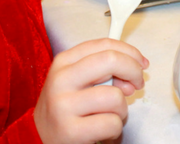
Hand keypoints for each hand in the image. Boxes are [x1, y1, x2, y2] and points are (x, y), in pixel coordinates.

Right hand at [34, 38, 148, 143]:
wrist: (39, 137)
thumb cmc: (66, 108)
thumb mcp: (77, 80)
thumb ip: (103, 71)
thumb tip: (133, 74)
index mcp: (64, 62)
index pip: (105, 45)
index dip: (130, 52)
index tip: (140, 63)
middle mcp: (61, 79)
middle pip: (111, 60)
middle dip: (133, 72)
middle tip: (136, 85)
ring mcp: (64, 105)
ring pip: (115, 97)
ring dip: (122, 110)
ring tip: (110, 117)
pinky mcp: (71, 131)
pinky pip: (112, 123)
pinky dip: (115, 131)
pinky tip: (103, 132)